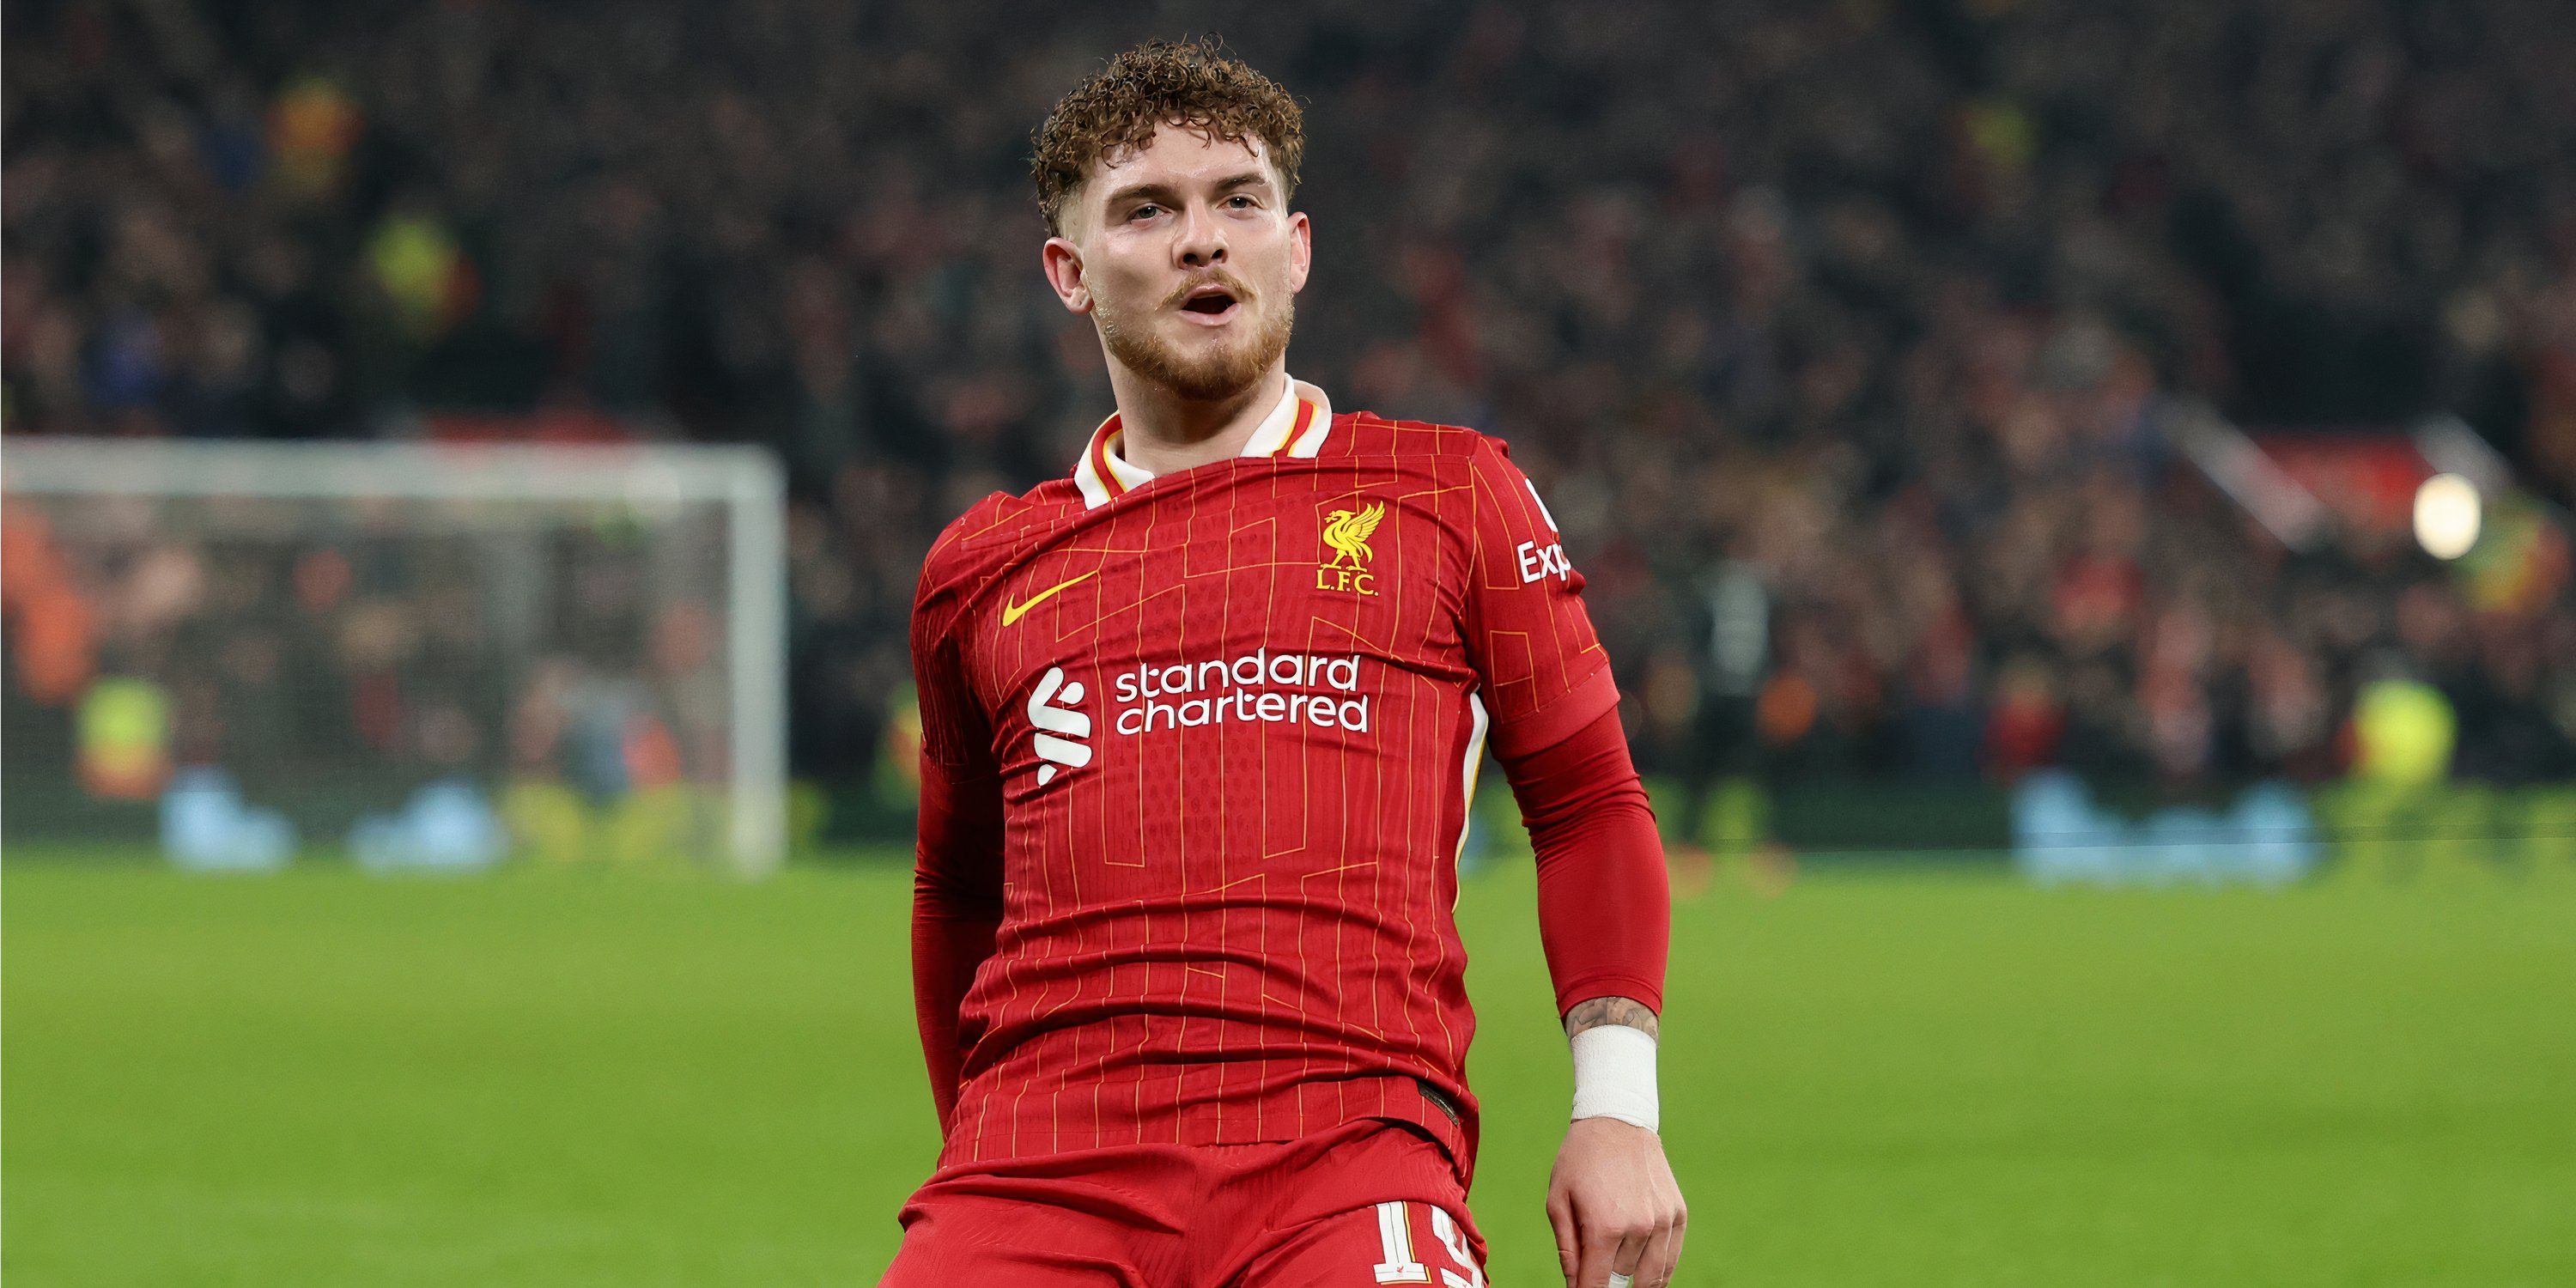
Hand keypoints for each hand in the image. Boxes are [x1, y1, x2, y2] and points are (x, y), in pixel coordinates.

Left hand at [1546, 1116, 1685, 1287]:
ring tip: (1619, 1278)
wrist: (1617, 1121)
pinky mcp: (1678, 1214)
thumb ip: (1567, 1249)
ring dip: (1633, 1282)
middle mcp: (1639, 1227)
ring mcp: (1663, 1221)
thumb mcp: (1558, 1201)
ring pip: (1650, 1277)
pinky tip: (1644, 1277)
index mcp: (1604, 1226)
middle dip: (1607, 1282)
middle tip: (1595, 1272)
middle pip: (1622, 1280)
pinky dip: (1658, 1274)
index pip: (1596, 1284)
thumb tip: (1574, 1286)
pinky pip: (1670, 1260)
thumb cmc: (1580, 1161)